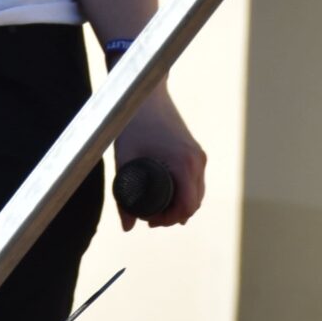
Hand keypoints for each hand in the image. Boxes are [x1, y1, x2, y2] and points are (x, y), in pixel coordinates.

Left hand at [112, 84, 206, 230]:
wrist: (145, 93)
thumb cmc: (133, 123)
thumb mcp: (125, 160)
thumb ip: (124, 196)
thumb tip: (127, 227)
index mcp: (185, 163)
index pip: (187, 207)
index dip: (168, 220)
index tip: (148, 221)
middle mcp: (197, 160)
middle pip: (194, 203)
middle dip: (173, 216)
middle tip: (147, 218)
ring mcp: (198, 155)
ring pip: (196, 193)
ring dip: (179, 205)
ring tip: (154, 209)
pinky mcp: (194, 150)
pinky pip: (195, 181)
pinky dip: (184, 193)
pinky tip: (167, 197)